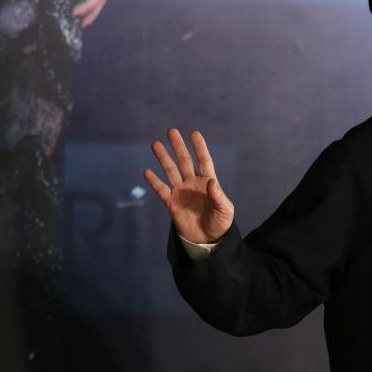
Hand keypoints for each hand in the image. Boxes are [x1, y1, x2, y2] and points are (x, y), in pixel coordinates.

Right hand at [143, 129, 234, 243]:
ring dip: (163, 158)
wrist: (208, 240)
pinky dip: (154, 181)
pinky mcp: (171, 203)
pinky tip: (147, 171)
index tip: (194, 133)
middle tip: (171, 131)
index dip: (199, 148)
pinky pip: (161, 190)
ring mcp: (181, 192)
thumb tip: (211, 182)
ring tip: (155, 144)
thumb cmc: (220, 223)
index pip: (204, 161)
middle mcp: (193, 183)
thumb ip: (218, 196)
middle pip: (184, 161)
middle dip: (178, 147)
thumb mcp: (224, 210)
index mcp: (208, 182)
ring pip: (171, 171)